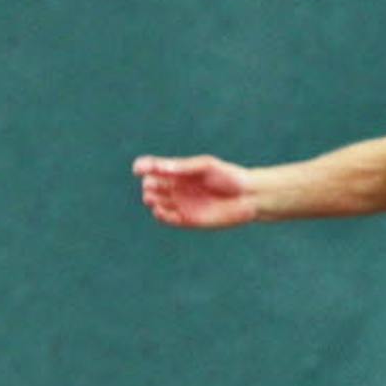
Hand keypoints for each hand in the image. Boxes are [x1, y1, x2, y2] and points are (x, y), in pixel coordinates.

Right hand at [133, 154, 258, 227]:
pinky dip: (160, 215)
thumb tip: (159, 167)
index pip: (152, 167)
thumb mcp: (205, 167)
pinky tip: (160, 210)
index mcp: (178, 170)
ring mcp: (181, 203)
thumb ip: (183, 167)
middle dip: (150, 186)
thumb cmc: (228, 177)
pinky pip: (167, 218)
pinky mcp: (187, 219)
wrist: (247, 198)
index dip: (143, 167)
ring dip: (152, 200)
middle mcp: (176, 186)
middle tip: (155, 186)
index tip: (139, 169)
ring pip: (155, 202)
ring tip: (157, 198)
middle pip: (151, 185)